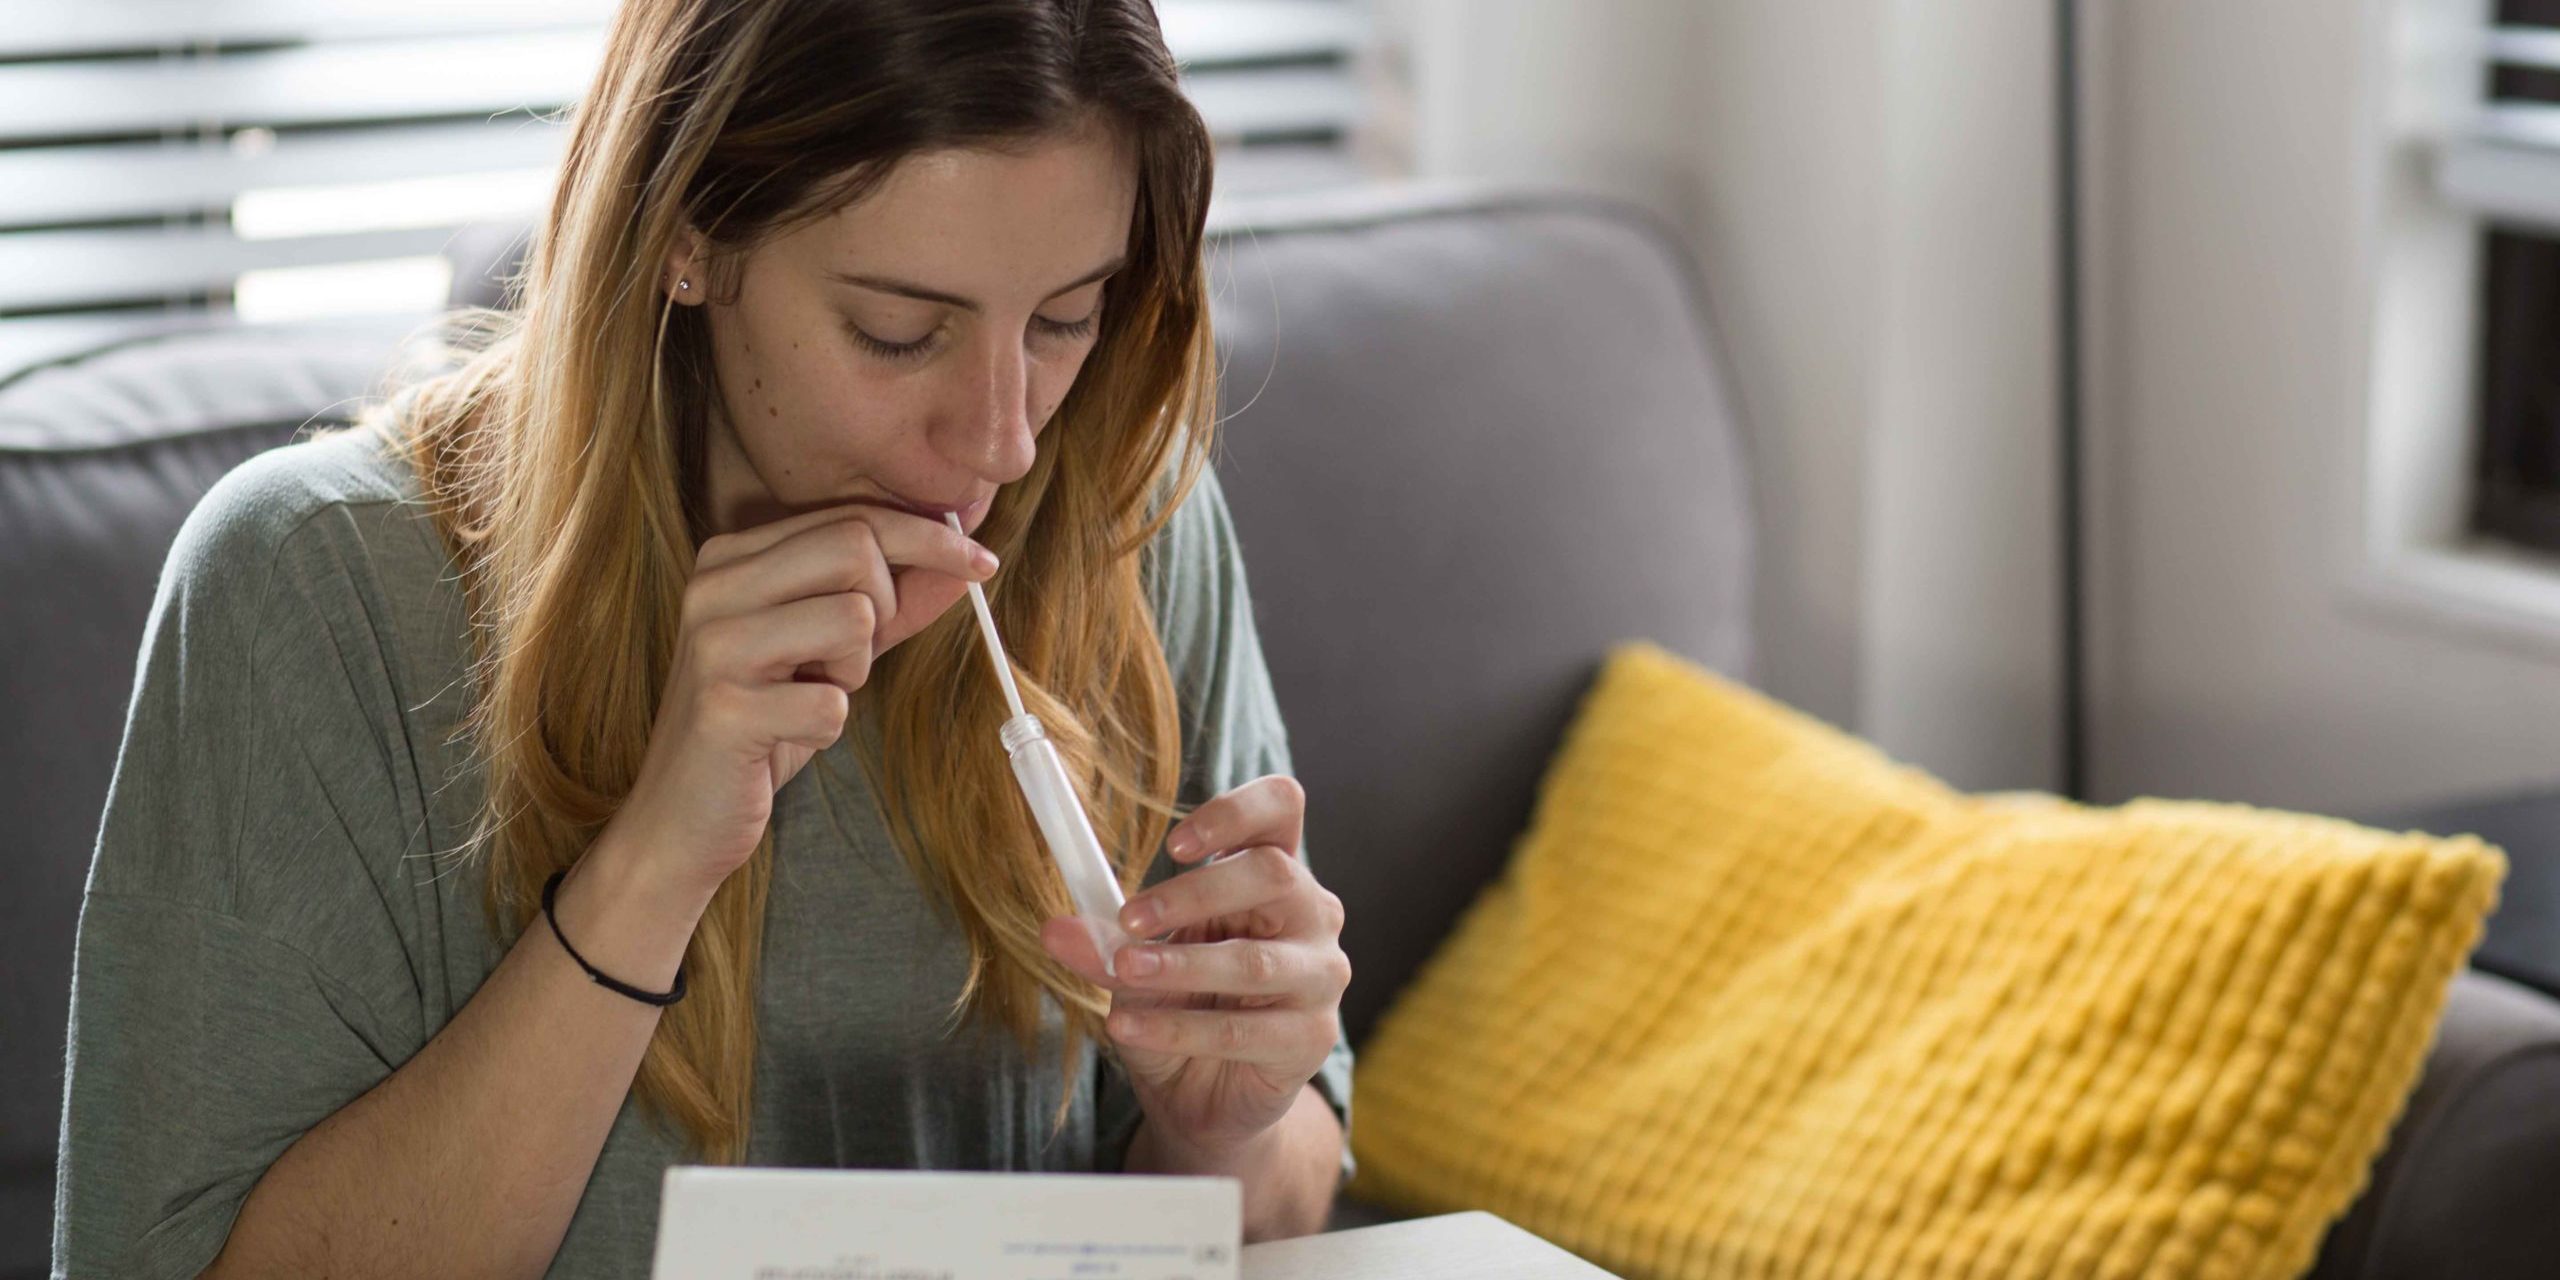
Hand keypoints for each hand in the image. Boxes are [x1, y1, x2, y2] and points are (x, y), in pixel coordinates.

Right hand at [609, 503, 999, 897]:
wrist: (680, 818)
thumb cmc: (763, 726)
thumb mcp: (832, 653)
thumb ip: (894, 604)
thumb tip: (969, 564)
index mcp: (732, 558)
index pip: (850, 519)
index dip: (927, 537)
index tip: (982, 560)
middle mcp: (713, 586)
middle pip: (854, 549)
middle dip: (886, 606)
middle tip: (851, 660)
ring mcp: (713, 644)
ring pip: (853, 617)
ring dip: (854, 672)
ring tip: (809, 697)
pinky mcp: (723, 708)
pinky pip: (832, 702)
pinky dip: (828, 727)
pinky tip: (786, 737)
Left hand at [1040, 775, 1351, 1158]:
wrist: (1203, 1098)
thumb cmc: (1181, 1006)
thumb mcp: (1135, 964)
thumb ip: (1104, 942)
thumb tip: (1055, 930)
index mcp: (1273, 872)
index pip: (1281, 808)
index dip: (1235, 811)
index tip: (1174, 843)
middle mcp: (1311, 914)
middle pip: (1273, 874)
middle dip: (1194, 893)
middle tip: (1129, 920)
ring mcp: (1319, 976)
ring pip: (1254, 961)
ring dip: (1179, 965)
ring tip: (1122, 970)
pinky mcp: (1311, 1038)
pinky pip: (1241, 1031)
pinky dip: (1176, 1027)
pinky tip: (1128, 1027)